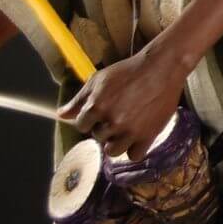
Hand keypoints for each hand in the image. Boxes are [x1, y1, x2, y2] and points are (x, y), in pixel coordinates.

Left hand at [59, 46, 187, 159]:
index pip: (82, 126)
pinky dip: (134, 149)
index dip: (90, 119)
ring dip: (116, 142)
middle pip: (98, 137)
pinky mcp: (149, 135)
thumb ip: (78, 99)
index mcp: (96, 107)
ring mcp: (131, 131)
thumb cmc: (128, 71)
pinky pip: (135, 155)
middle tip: (118, 114)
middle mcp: (112, 122)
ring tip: (125, 128)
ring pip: (113, 151)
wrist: (162, 67)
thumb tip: (61, 115)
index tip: (102, 111)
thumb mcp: (99, 80)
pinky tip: (137, 137)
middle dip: (105, 127)